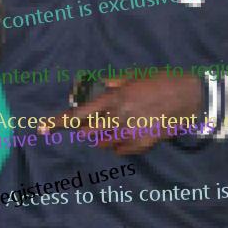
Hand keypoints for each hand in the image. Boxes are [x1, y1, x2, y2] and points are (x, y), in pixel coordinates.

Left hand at [46, 73, 203, 154]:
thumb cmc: (158, 81)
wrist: (186, 97)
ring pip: (103, 143)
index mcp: (114, 98)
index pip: (79, 114)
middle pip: (88, 132)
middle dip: (85, 129)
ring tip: (116, 124)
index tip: (41, 128)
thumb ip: (114, 84)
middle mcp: (119, 117)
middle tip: (92, 123)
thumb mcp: (133, 77)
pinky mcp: (142, 144)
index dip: (59, 121)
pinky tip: (130, 132)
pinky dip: (119, 144)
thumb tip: (100, 87)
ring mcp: (130, 133)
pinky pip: (120, 150)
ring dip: (102, 137)